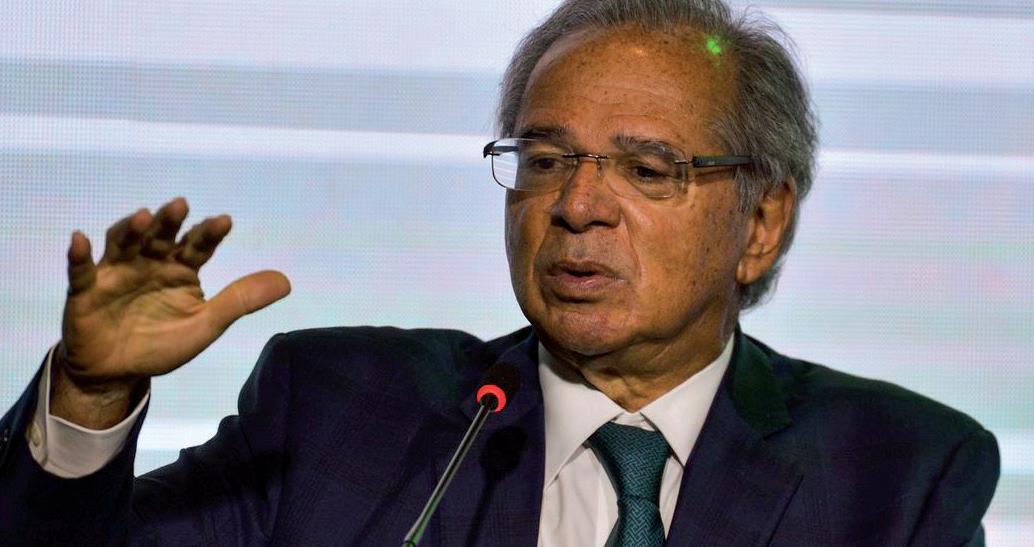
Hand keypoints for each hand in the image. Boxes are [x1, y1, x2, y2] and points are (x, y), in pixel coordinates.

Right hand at [51, 198, 290, 427]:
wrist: (119, 373)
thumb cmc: (162, 343)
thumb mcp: (206, 325)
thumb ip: (240, 301)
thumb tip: (286, 282)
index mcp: (181, 269)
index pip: (198, 245)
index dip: (209, 233)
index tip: (224, 221)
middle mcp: (149, 263)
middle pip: (159, 236)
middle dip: (168, 221)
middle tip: (180, 206)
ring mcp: (117, 273)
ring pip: (122, 244)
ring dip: (129, 230)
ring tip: (140, 218)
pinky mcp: (86, 290)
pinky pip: (80, 270)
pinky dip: (78, 255)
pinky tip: (78, 239)